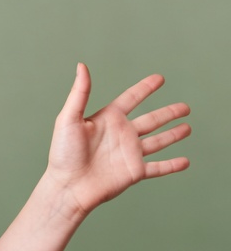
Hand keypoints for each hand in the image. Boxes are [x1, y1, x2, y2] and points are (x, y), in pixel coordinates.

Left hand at [46, 63, 189, 219]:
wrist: (68, 185)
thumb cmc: (63, 151)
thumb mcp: (69, 117)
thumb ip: (80, 92)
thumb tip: (82, 65)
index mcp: (108, 118)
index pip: (131, 98)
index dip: (145, 88)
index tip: (160, 78)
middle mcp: (121, 134)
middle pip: (151, 120)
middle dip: (168, 112)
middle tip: (185, 106)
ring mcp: (129, 153)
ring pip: (158, 141)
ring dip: (173, 135)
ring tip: (188, 127)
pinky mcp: (134, 172)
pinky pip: (158, 167)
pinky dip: (172, 165)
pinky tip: (185, 161)